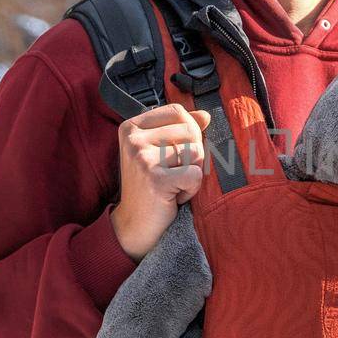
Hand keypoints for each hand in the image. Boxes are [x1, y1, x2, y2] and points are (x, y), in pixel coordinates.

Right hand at [110, 104, 212, 260]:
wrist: (135, 224)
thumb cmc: (150, 186)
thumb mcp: (160, 151)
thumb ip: (180, 129)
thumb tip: (205, 115)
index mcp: (131, 127)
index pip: (178, 112)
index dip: (188, 132)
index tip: (172, 154)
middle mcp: (134, 139)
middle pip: (190, 131)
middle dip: (192, 156)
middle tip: (172, 174)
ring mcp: (142, 158)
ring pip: (196, 152)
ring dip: (192, 173)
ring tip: (173, 184)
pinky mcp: (156, 179)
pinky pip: (196, 174)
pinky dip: (191, 189)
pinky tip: (174, 196)